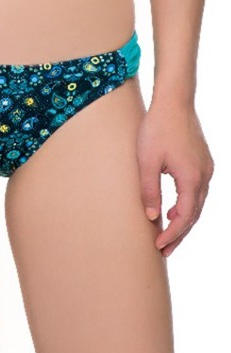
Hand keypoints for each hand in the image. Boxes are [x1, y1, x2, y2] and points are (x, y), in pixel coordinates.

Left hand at [136, 101, 213, 257]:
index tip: (158, 246)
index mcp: (191, 179)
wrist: (174, 102)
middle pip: (194, 214)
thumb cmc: (157, 129)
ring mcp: (206, 168)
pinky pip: (197, 191)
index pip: (184, 217)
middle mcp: (204, 176)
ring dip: (183, 220)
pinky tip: (172, 209)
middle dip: (179, 234)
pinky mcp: (202, 161)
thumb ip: (149, 190)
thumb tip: (152, 217)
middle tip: (164, 250)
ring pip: (197, 203)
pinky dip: (186, 205)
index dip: (172, 235)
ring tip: (167, 235)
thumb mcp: (146, 161)